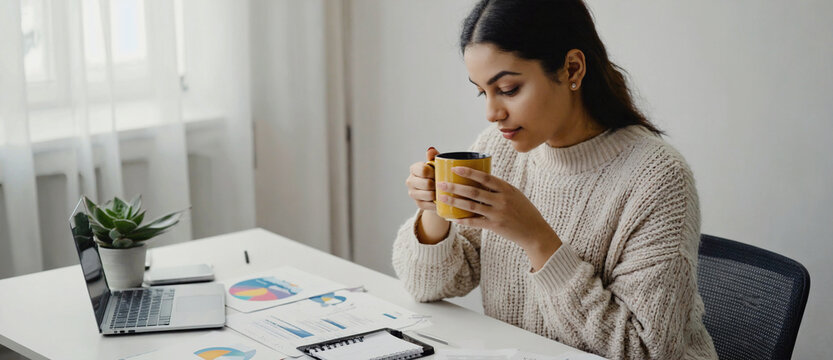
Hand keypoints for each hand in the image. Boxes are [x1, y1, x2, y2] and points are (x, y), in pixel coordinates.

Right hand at [406, 147, 440, 211]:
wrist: (435, 189)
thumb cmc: (436, 174)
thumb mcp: (436, 164)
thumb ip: (433, 157)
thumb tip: (431, 149)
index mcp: (414, 169)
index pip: (423, 170)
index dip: (433, 173)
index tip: (438, 173)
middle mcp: (410, 181)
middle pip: (427, 184)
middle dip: (437, 184)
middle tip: (443, 183)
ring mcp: (413, 193)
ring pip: (429, 195)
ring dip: (438, 194)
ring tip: (444, 191)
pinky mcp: (418, 203)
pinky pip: (429, 204)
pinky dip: (437, 203)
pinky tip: (442, 200)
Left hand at [438, 166, 561, 269]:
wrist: (535, 232)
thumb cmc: (524, 211)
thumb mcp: (514, 195)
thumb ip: (499, 188)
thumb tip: (479, 179)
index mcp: (506, 189)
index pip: (485, 177)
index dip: (469, 172)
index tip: (455, 168)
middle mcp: (502, 200)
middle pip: (474, 191)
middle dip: (455, 187)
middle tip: (441, 184)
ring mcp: (498, 213)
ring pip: (471, 206)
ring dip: (455, 202)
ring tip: (442, 198)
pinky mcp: (495, 226)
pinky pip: (475, 222)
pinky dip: (463, 220)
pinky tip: (452, 218)